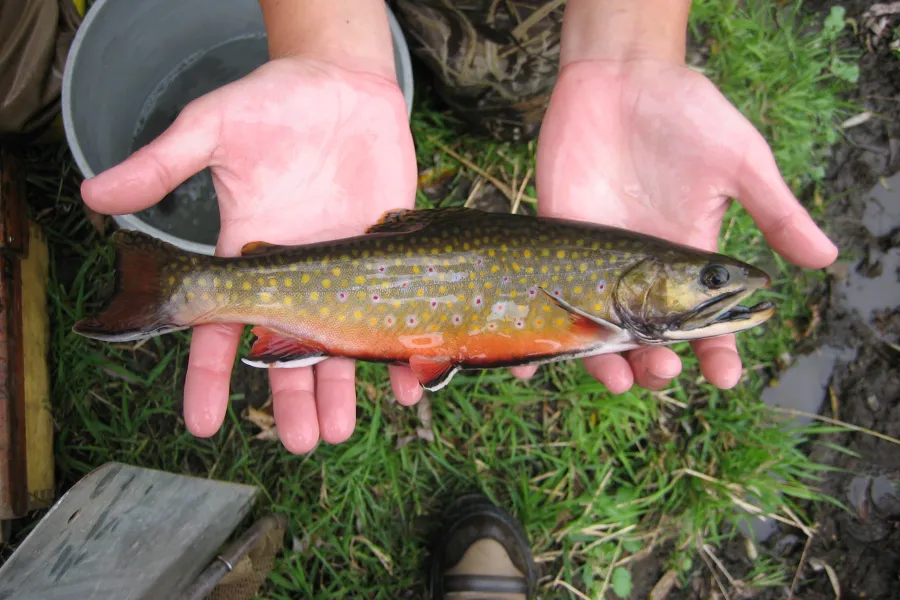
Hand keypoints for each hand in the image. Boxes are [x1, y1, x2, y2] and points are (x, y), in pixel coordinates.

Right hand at [80, 56, 421, 452]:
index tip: (202, 423)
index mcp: (249, 253)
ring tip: (338, 432)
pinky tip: (410, 379)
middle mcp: (295, 273)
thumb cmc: (273, 100)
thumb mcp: (213, 126)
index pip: (220, 327)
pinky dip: (405, 346)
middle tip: (302, 442)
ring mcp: (345, 270)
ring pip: (339, 344)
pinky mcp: (389, 256)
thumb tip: (94, 194)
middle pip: (287, 351)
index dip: (208, 376)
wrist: (343, 84)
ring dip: (339, 389)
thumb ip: (164, 162)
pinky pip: (399, 311)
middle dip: (292, 399)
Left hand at [522, 59, 837, 391]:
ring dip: (605, 360)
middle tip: (661, 369)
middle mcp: (641, 271)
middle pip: (649, 336)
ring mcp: (597, 258)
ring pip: (597, 327)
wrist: (622, 76)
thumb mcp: (739, 160)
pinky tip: (540, 358)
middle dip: (656, 362)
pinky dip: (542, 330)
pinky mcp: (557, 238)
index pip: (705, 320)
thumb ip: (774, 209)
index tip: (724, 376)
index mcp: (688, 259)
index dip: (717, 351)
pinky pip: (545, 293)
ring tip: (617, 376)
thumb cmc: (687, 114)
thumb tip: (826, 258)